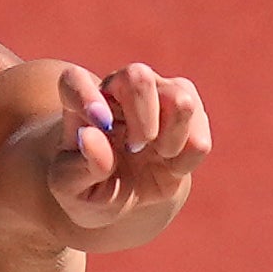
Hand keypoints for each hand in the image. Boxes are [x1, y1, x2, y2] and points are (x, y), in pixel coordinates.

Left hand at [17, 59, 211, 235]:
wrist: (120, 195)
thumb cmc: (87, 186)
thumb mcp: (72, 188)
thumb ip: (80, 167)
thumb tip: (90, 136)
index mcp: (80, 102)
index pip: (75, 82)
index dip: (86, 97)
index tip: (100, 127)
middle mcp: (119, 87)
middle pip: (138, 76)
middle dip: (142, 119)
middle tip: (135, 148)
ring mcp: (158, 94)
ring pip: (181, 98)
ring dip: (171, 138)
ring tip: (158, 156)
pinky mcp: (189, 112)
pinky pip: (200, 132)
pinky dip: (187, 157)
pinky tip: (171, 163)